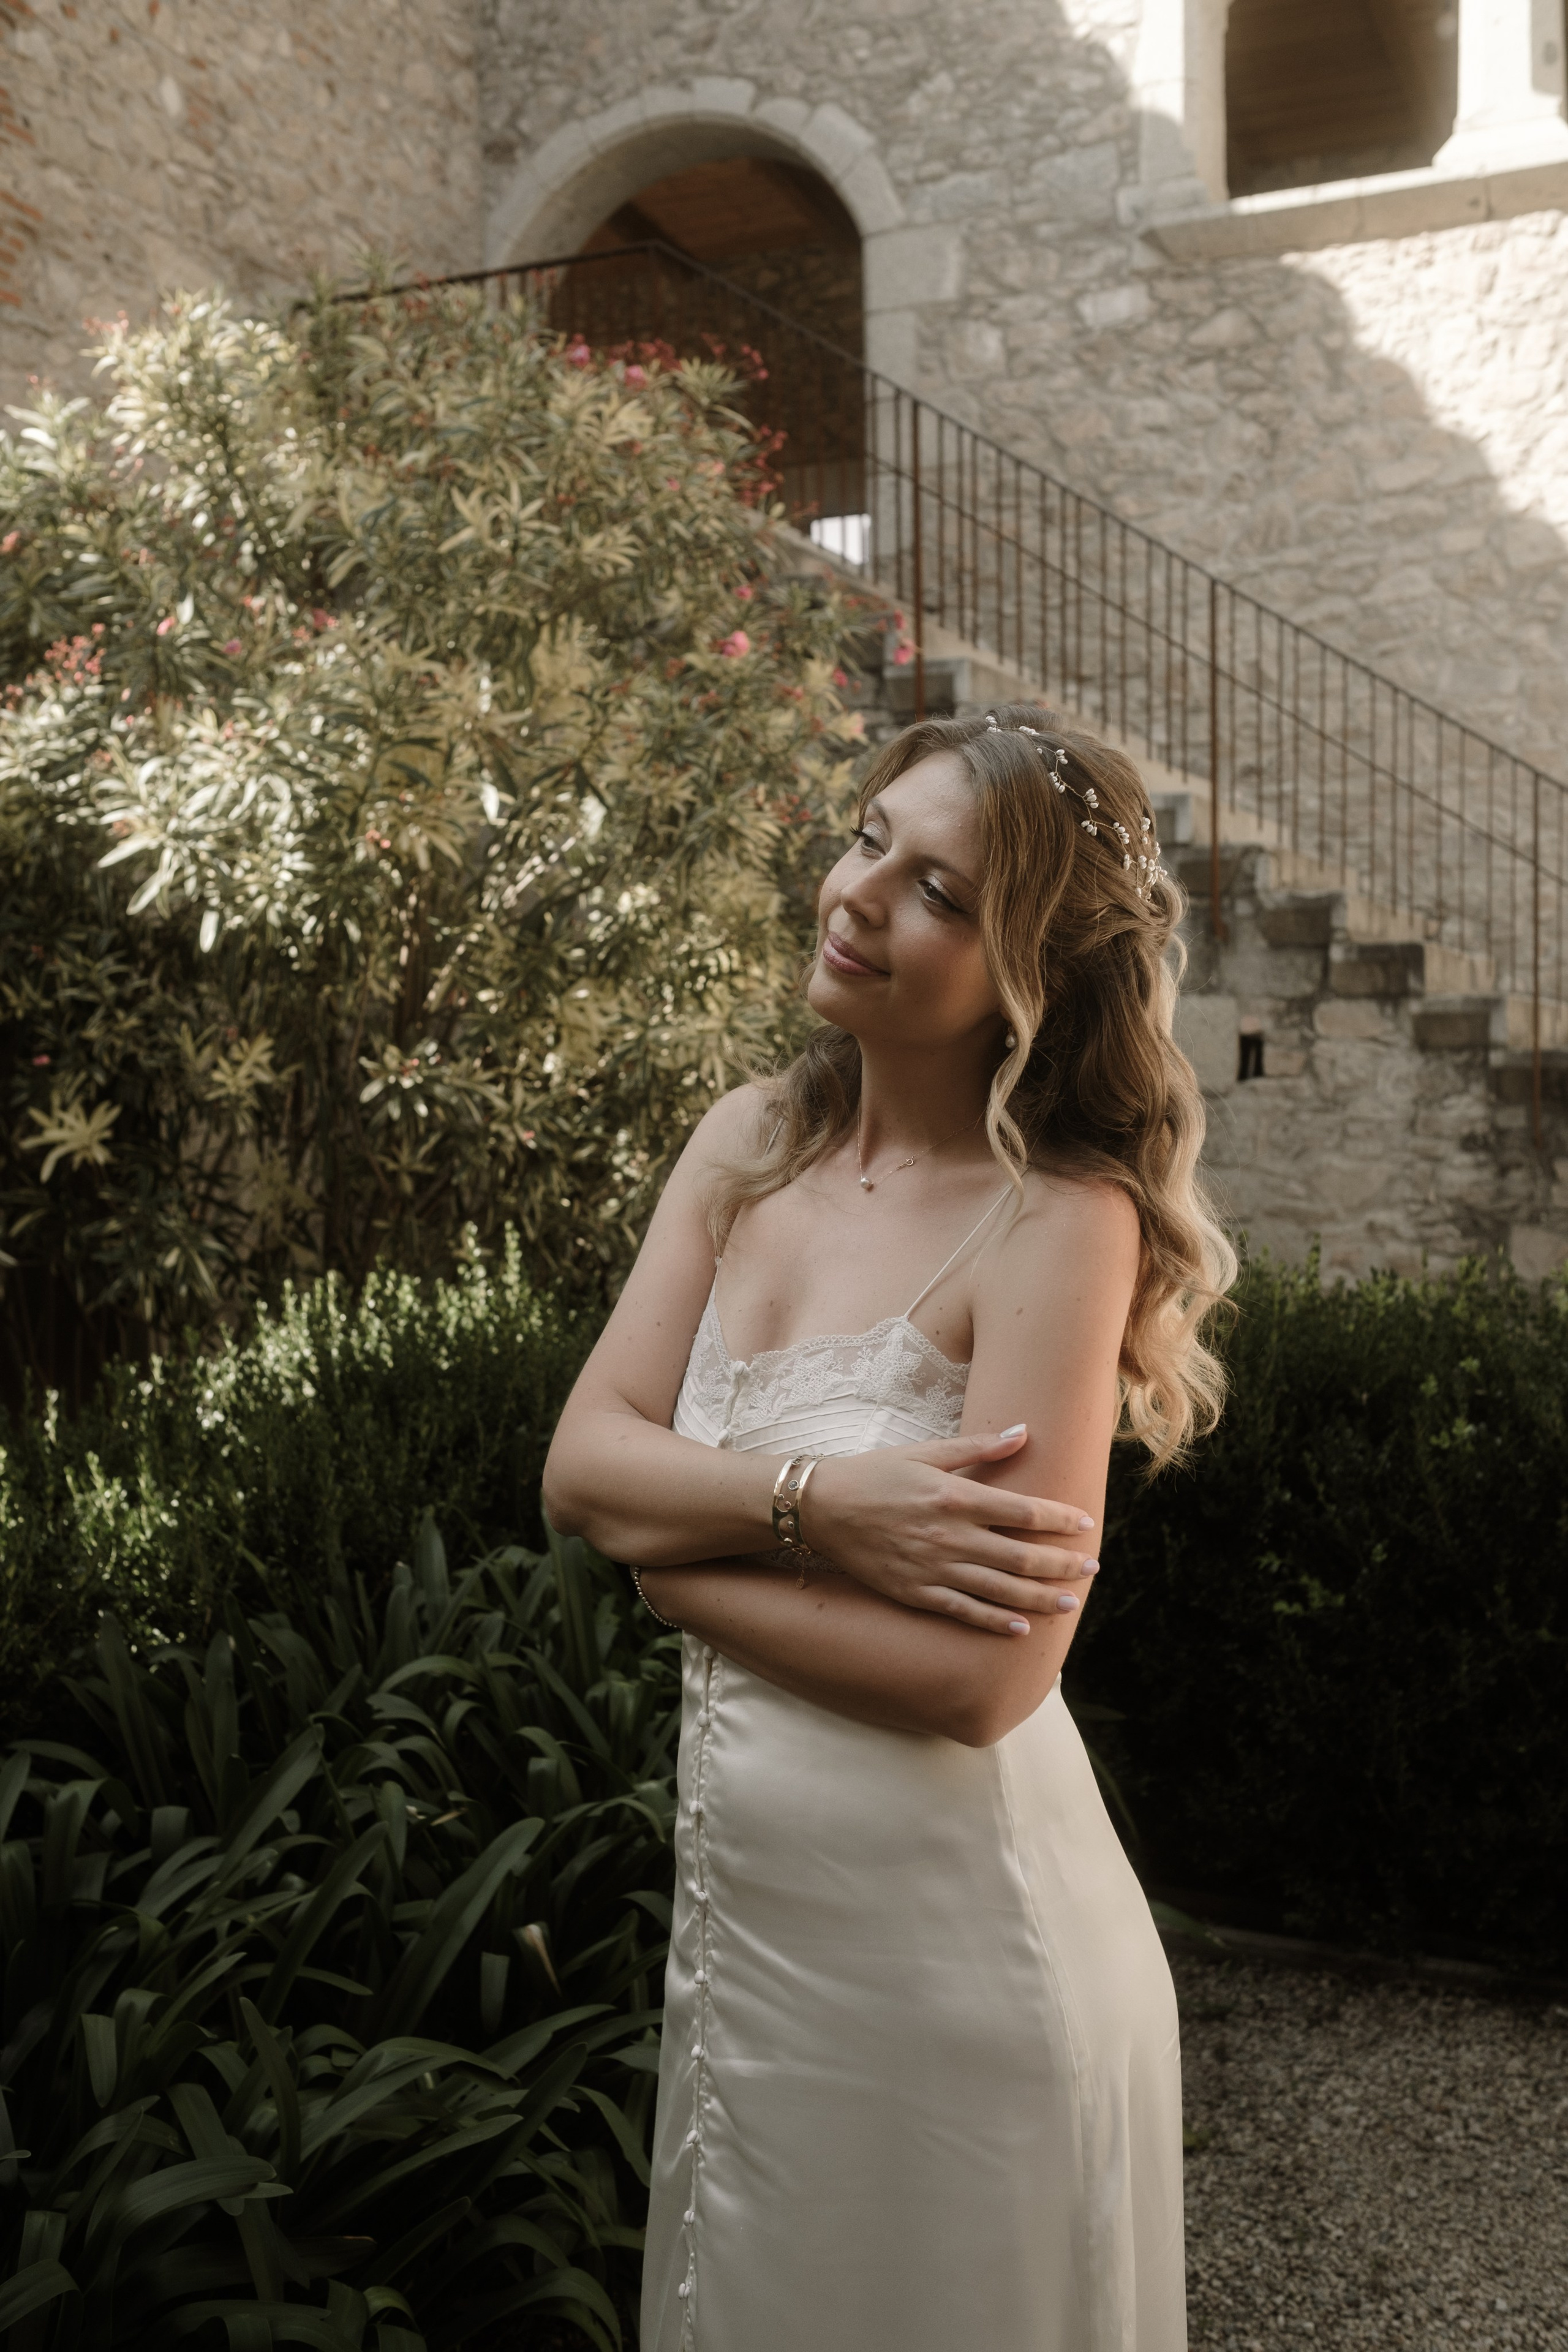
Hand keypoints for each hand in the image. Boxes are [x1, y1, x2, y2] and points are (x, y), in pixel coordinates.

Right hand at [799, 1427, 1098, 1635]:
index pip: (1022, 1512)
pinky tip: (1022, 1629)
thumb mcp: (925, 1452)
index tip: (1085, 1524)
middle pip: (1020, 1557)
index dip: (1059, 1519)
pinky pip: (965, 1612)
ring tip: (1069, 1603)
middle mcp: (949, 1537)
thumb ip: (977, 1447)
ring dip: (1040, 1599)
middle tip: (1091, 1567)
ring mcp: (934, 1569)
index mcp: (954, 1497)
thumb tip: (1023, 1432)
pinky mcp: (916, 1593)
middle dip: (1062, 1564)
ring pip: (1000, 1591)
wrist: (821, 1508)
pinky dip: (995, 1623)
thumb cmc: (874, 1474)